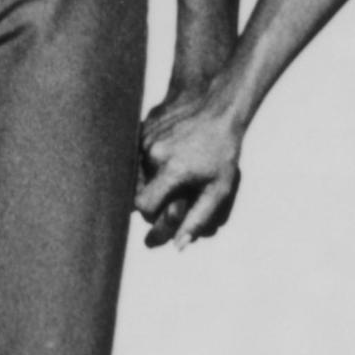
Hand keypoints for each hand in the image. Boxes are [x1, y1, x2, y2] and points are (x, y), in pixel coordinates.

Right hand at [136, 81, 248, 249]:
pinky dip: (145, 166)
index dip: (152, 215)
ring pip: (132, 177)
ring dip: (147, 184)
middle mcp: (153, 154)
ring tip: (170, 176)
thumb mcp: (219, 189)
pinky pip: (133, 157)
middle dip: (150, 202)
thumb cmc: (222, 152)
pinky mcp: (140, 130)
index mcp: (173, 169)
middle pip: (135, 194)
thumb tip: (177, 246)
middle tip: (171, 196)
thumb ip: (198, 220)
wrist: (217, 107)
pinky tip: (166, 158)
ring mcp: (143, 140)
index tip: (167, 211)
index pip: (144, 206)